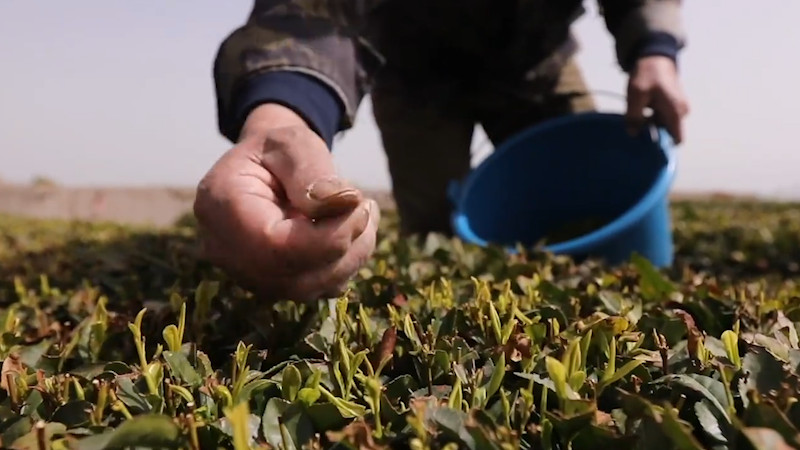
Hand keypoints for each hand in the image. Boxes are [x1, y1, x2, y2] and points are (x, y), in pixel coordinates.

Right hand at [193, 104, 379, 301]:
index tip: (360, 204)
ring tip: (363, 213)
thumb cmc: (279, 152)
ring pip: (309, 287)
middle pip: (292, 275)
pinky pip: (316, 288)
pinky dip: (344, 264)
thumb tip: (341, 204)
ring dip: (351, 255)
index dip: (327, 236)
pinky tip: (351, 230)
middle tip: (367, 206)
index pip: (274, 245)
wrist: (267, 169)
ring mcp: (247, 274)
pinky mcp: (272, 285)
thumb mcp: (293, 143)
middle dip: (344, 246)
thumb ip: (312, 170)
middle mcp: (225, 250)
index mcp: (220, 206)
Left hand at [626, 55, 689, 143]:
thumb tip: (633, 135)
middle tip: (635, 130)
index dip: (664, 146)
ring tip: (635, 120)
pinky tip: (640, 113)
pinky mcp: (672, 104)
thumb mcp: (636, 96)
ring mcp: (677, 107)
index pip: (677, 139)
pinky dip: (651, 117)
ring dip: (650, 124)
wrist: (655, 56)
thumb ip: (634, 117)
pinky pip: (662, 117)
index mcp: (675, 111)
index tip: (648, 149)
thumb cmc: (647, 75)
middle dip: (652, 134)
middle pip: (666, 132)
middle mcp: (681, 112)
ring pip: (662, 125)